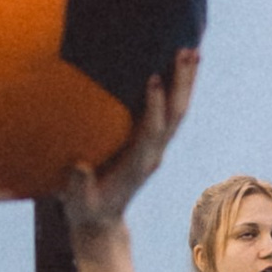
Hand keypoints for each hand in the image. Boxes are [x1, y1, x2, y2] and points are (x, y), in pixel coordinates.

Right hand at [62, 48, 199, 235]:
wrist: (101, 221)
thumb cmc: (86, 209)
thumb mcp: (79, 202)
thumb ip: (79, 186)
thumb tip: (80, 167)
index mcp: (137, 165)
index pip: (151, 131)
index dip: (154, 106)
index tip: (154, 79)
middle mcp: (153, 153)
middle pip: (175, 115)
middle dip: (181, 84)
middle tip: (186, 52)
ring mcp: (156, 147)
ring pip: (178, 110)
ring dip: (186, 81)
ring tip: (192, 50)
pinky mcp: (152, 142)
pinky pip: (169, 111)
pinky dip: (177, 88)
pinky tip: (180, 67)